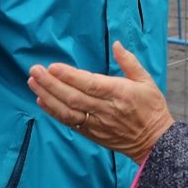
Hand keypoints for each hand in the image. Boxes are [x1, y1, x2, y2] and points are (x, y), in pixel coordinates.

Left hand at [28, 41, 173, 165]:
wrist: (154, 142)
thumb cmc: (151, 107)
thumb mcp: (146, 80)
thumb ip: (129, 62)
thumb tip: (117, 44)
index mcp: (120, 93)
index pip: (90, 84)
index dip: (70, 76)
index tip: (53, 67)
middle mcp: (106, 110)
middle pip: (74, 97)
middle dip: (52, 84)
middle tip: (35, 71)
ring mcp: (97, 124)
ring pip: (67, 111)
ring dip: (48, 97)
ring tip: (33, 82)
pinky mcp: (92, 134)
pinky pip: (69, 123)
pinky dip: (54, 112)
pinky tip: (42, 100)